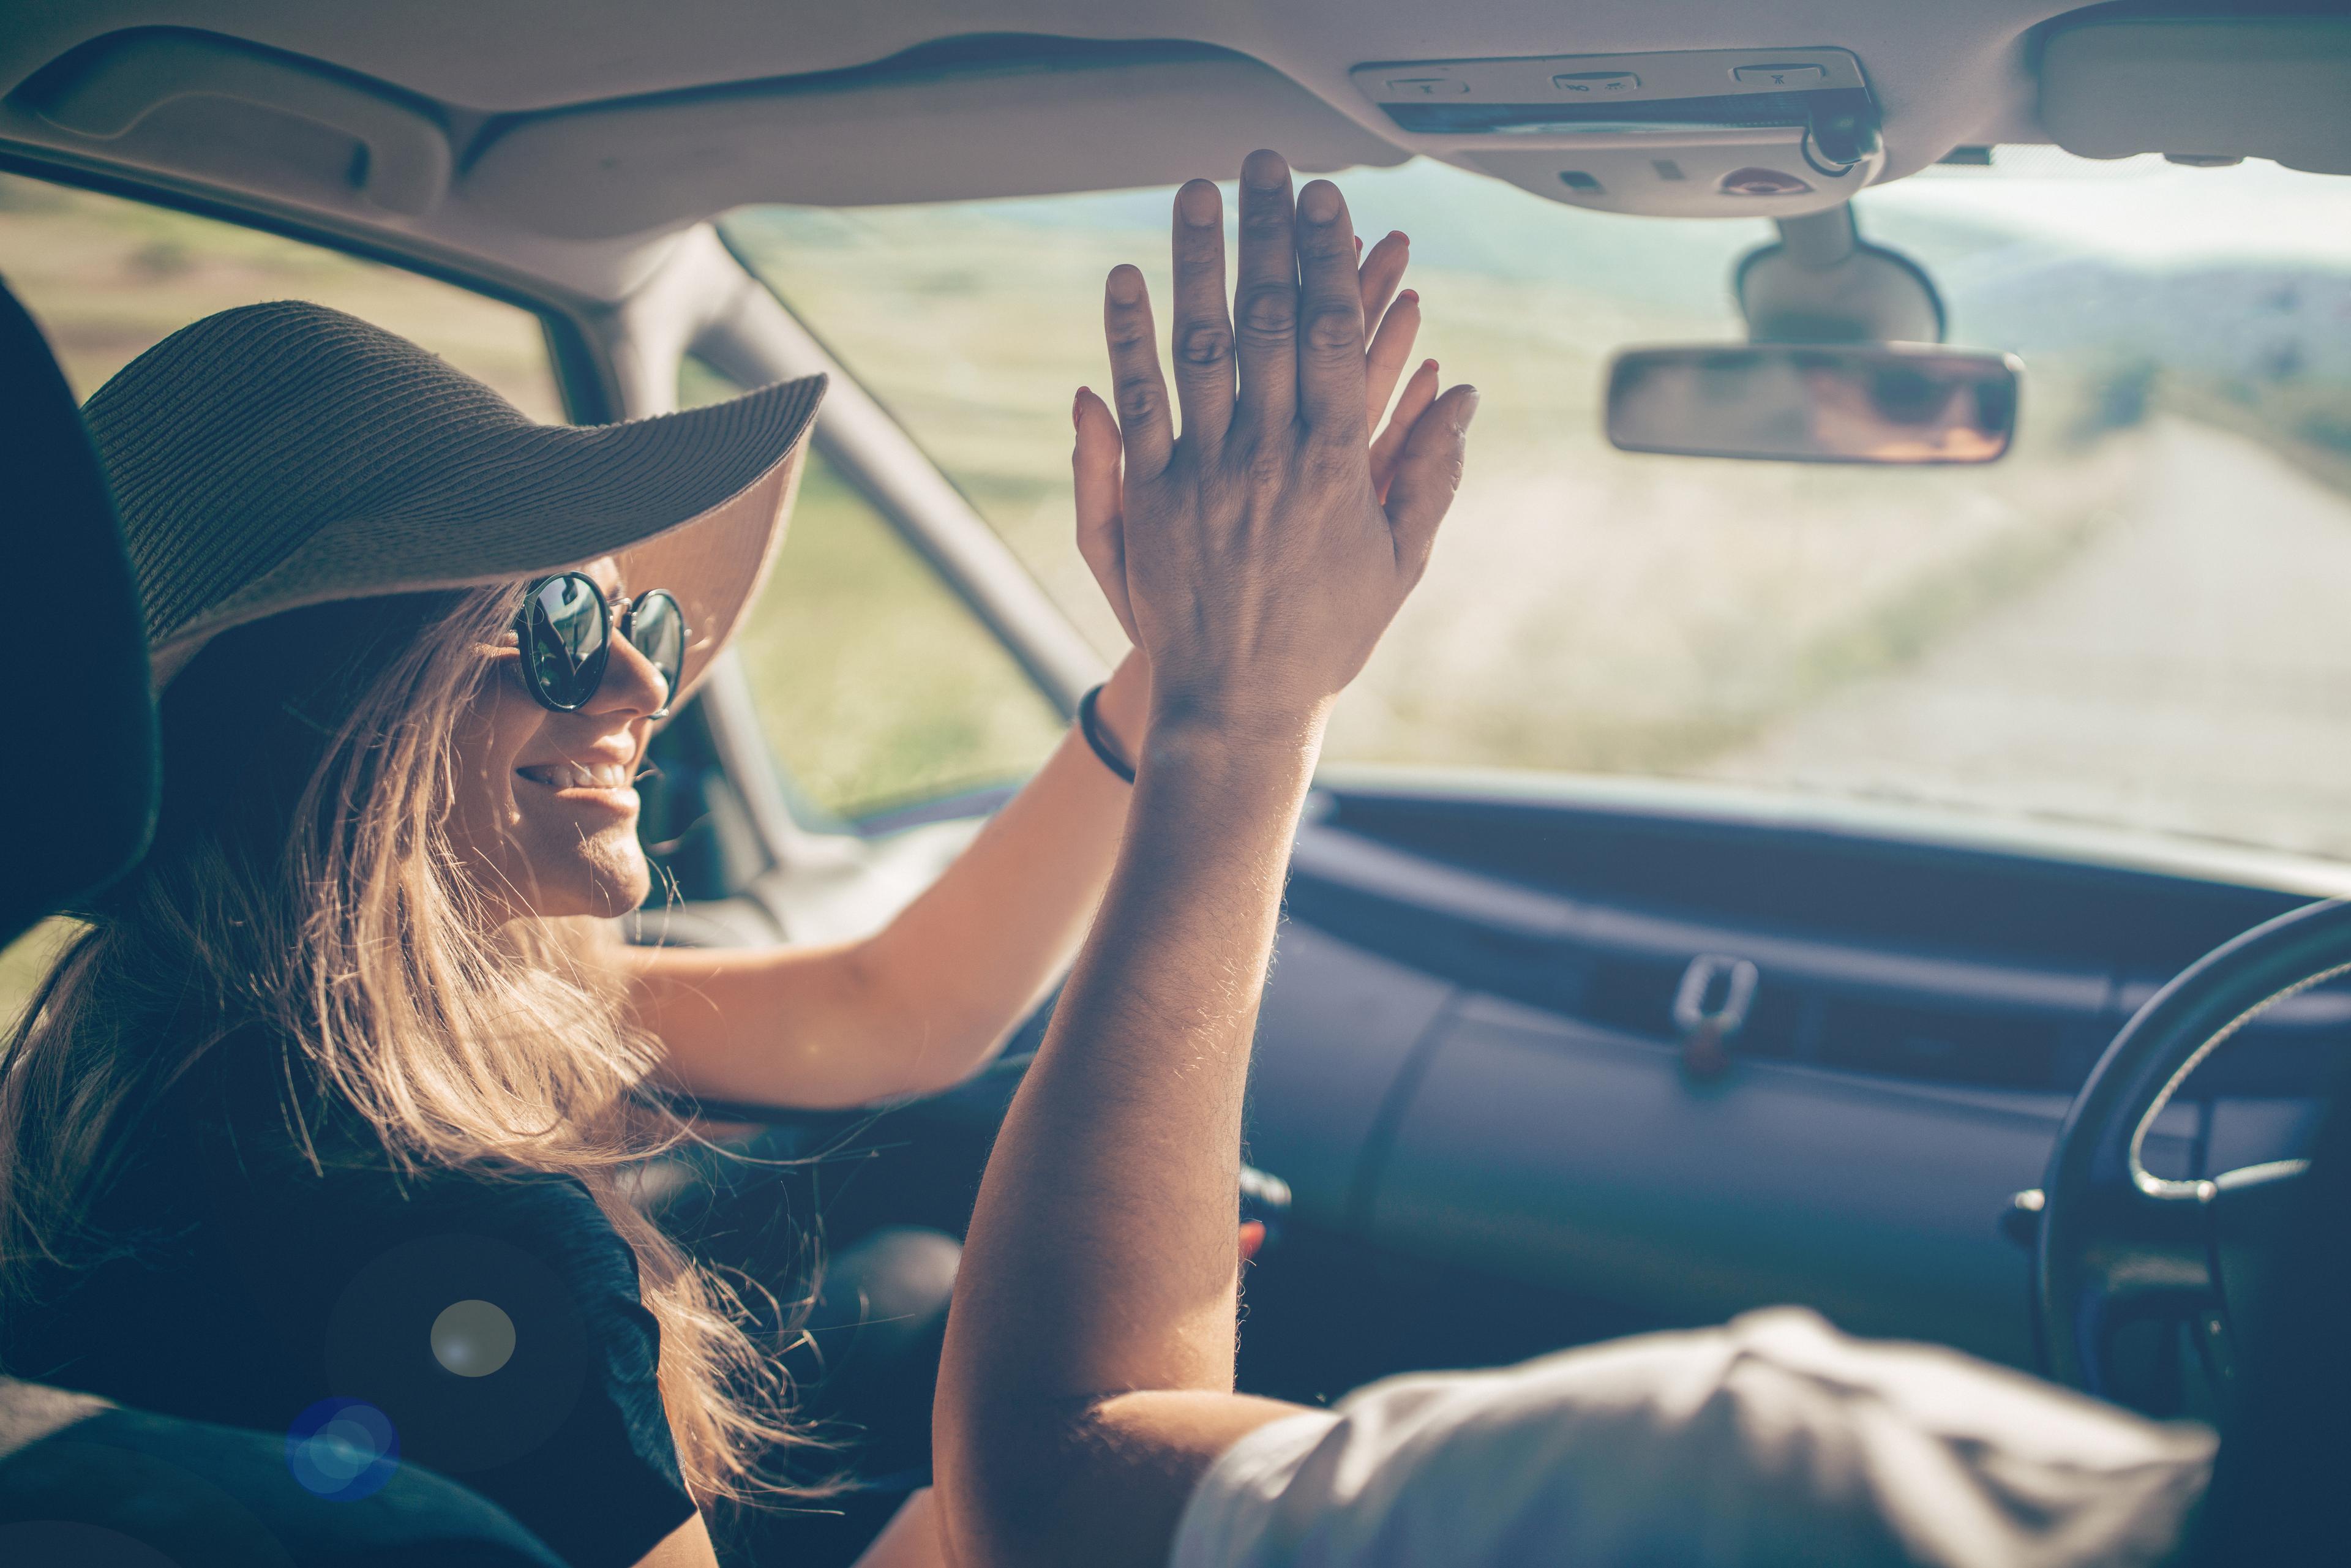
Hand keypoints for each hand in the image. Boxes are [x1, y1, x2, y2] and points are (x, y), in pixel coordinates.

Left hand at [1072, 151, 1477, 739]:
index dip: (1329, 262)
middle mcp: (1270, 458)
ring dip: (1197, 262)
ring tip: (1195, 192)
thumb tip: (1463, 394)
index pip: (1334, 338)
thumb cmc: (1325, 637)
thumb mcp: (1397, 562)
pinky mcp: (1152, 501)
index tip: (1325, 202)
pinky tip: (1126, 279)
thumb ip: (1429, 473)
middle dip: (1266, 235)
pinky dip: (1129, 340)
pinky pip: (1139, 405)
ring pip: (1201, 347)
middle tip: (1262, 164)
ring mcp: (1206, 476)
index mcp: (1336, 467)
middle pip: (1268, 322)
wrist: (1238, 707)